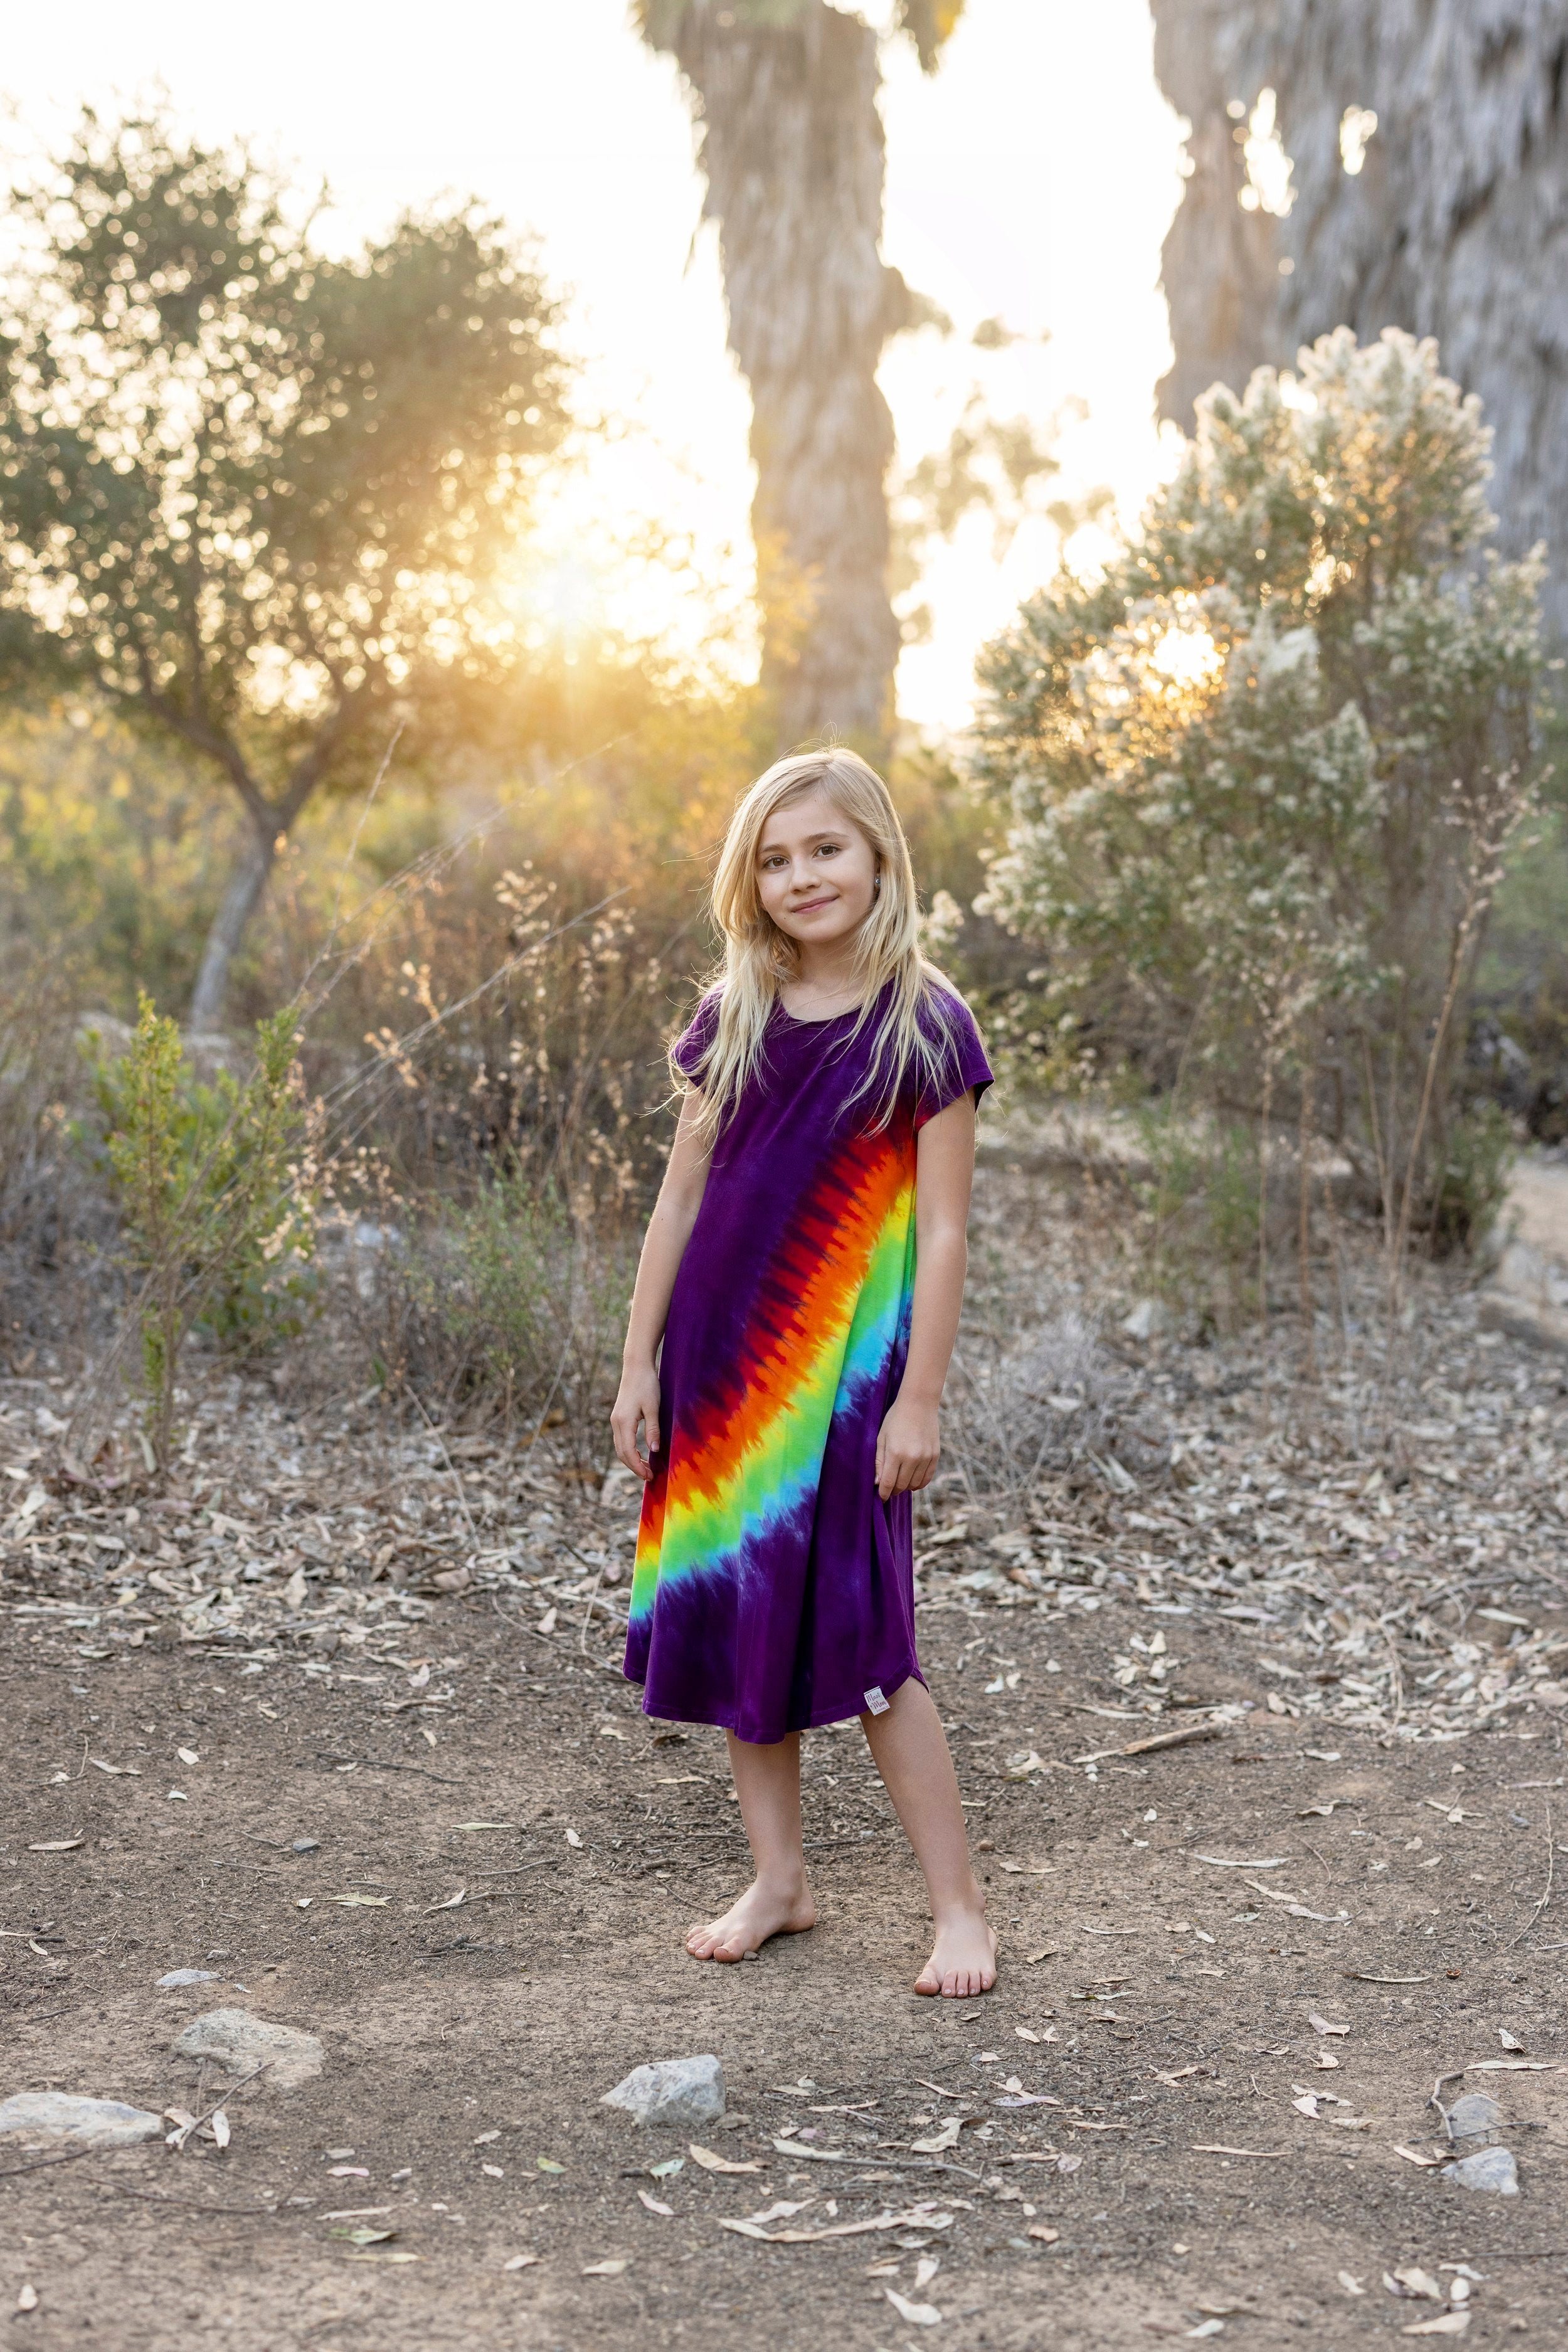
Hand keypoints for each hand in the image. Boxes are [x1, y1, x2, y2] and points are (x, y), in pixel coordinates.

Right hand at [611, 1361, 660, 1482]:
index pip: (628, 1452)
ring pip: (620, 1447)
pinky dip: (629, 1450)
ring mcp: (615, 1420)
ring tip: (646, 1468)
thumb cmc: (647, 1384)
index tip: (649, 1477)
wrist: (636, 1366)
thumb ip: (653, 1430)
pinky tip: (640, 1453)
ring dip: (631, 1460)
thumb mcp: (653, 1408)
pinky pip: (621, 1440)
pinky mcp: (618, 1417)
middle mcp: (616, 1423)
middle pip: (621, 1453)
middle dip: (634, 1467)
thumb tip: (654, 1451)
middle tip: (649, 1477)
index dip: (638, 1467)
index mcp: (623, 1422)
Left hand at [875, 1393, 938, 1500]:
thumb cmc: (895, 1420)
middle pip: (902, 1486)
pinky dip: (919, 1483)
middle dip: (893, 1490)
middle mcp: (912, 1457)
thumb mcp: (881, 1438)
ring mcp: (926, 1457)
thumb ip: (879, 1462)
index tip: (880, 1498)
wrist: (918, 1404)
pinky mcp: (935, 1456)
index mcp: (895, 1453)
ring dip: (906, 1487)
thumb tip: (878, 1483)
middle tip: (889, 1487)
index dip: (883, 1493)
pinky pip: (927, 1478)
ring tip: (900, 1481)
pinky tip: (912, 1481)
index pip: (889, 1483)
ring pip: (915, 1484)